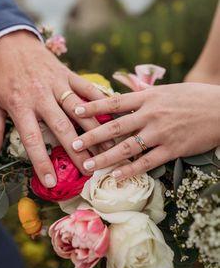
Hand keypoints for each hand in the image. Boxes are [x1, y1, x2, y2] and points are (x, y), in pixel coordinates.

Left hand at [0, 31, 105, 186]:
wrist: (10, 42)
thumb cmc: (0, 75)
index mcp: (21, 106)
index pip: (32, 139)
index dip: (42, 162)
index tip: (52, 182)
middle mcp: (41, 96)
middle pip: (62, 127)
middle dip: (77, 151)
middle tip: (90, 170)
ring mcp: (57, 83)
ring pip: (80, 109)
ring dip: (95, 129)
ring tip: (109, 146)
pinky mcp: (68, 73)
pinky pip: (87, 87)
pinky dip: (100, 100)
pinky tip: (114, 113)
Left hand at [71, 83, 219, 178]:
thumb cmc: (194, 97)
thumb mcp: (167, 90)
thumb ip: (145, 96)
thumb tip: (126, 96)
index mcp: (148, 97)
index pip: (114, 101)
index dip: (93, 106)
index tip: (74, 109)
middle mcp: (151, 114)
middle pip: (115, 126)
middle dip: (92, 136)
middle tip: (73, 144)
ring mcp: (161, 133)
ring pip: (127, 148)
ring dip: (105, 158)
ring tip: (88, 166)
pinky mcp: (172, 149)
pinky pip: (147, 162)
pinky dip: (130, 171)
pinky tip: (116, 177)